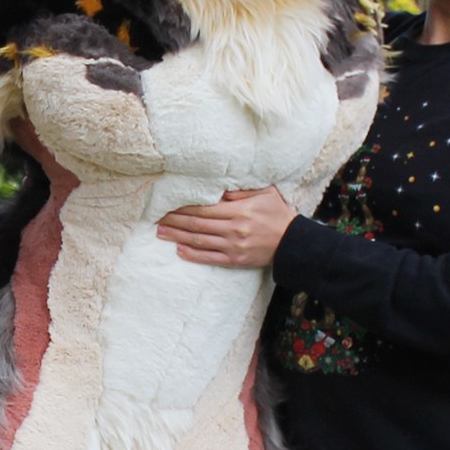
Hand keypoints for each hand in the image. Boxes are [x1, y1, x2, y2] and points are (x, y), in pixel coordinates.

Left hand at [156, 187, 296, 268]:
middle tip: (156, 217)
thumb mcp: (265, 193)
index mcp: (238, 211)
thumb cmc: (278, 213)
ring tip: (161, 232)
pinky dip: (193, 254)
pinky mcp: (235, 260)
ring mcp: (233, 246)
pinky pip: (210, 258)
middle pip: (197, 224)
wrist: (293, 242)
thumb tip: (218, 190)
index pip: (204, 208)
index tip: (168, 204)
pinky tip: (179, 250)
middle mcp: (233, 229)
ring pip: (199, 240)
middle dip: (175, 220)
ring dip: (178, 236)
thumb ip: (240, 191)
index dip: (184, 206)